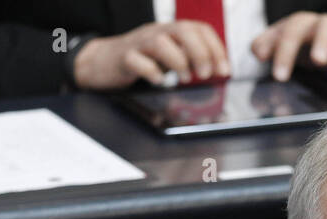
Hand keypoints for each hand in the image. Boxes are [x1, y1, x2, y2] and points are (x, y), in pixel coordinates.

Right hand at [73, 21, 230, 88]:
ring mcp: (139, 44)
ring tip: (185, 78)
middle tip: (206, 74)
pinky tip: (159, 81)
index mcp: (170, 31)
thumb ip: (188, 59)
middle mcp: (156, 32)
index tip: (223, 70)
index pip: (199, 29)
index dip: (215, 48)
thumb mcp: (168, 57)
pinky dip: (151, 72)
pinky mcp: (123, 58)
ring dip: (178, 61)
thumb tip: (214, 71)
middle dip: (200, 52)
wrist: (103, 62)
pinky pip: (136, 60)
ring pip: (160, 42)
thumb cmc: (140, 60)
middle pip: (182, 31)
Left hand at [251, 12, 326, 81]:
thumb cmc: (289, 44)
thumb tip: (259, 52)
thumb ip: (261, 46)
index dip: (284, 54)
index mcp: (298, 23)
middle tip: (318, 62)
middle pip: (324, 26)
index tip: (279, 77)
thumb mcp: (270, 45)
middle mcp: (320, 24)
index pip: (291, 34)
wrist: (305, 39)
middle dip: (322, 42)